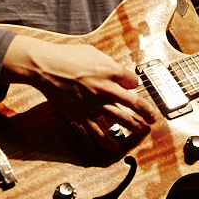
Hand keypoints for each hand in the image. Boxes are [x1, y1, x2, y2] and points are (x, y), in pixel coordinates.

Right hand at [1, 35, 154, 150]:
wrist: (46, 67)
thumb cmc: (67, 57)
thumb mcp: (94, 53)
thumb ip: (111, 65)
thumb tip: (124, 76)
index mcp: (110, 72)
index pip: (133, 81)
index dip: (136, 85)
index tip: (135, 88)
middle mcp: (106, 89)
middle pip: (134, 103)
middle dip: (146, 112)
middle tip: (152, 118)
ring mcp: (95, 104)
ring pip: (121, 120)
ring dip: (135, 127)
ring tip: (142, 130)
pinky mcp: (83, 115)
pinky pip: (99, 133)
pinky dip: (109, 142)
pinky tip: (116, 146)